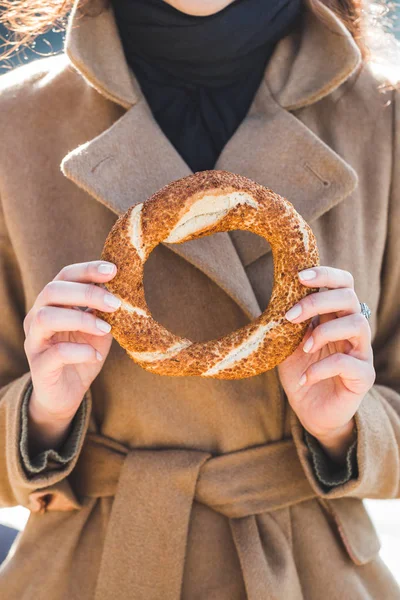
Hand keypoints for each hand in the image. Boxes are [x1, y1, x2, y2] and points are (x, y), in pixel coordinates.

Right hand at [23, 260, 120, 425]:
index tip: (113, 270)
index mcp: (52, 303)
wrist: (67, 393)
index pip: (65, 276)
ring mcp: (34, 341)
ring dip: (80, 319)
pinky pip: (55, 353)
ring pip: (46, 318)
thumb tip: (125, 288)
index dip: (87, 270)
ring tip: (106, 329)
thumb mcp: (99, 328)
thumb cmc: (83, 354)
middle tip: (115, 303)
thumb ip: (106, 310)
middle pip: (52, 291)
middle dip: (86, 292)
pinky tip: (96, 355)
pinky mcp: (39, 366)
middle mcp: (37, 317)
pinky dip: (80, 352)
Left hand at [277, 266, 374, 460]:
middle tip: (291, 316)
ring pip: (357, 324)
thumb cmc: (300, 372)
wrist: (310, 411)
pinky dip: (321, 368)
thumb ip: (286, 322)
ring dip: (323, 332)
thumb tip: (274, 298)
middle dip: (318, 301)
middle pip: (349, 297)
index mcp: (335, 316)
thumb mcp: (287, 344)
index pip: (343, 284)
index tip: (299, 277)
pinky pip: (348, 363)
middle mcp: (352, 330)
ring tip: (303, 348)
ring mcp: (361, 351)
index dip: (326, 275)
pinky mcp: (363, 376)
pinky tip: (304, 378)